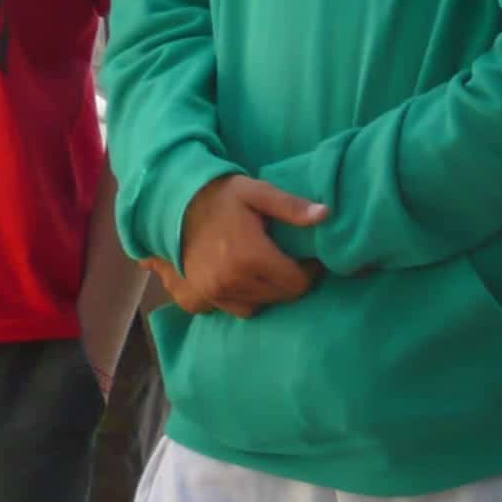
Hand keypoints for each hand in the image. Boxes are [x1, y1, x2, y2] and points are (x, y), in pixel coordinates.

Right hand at [167, 175, 328, 318]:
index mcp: (252, 256)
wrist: (175, 207)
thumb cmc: (221, 197)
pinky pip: (237, 309)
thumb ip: (291, 206)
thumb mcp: (258, 192)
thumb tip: (326, 215)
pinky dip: (248, 298)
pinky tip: (249, 278)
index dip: (309, 272)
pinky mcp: (203, 297)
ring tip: (270, 269)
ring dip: (270, 291)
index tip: (309, 258)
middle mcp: (234, 281)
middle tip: (290, 261)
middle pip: (280, 296)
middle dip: (292, 281)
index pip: (297, 283)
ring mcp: (216, 292)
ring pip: (260, 304)